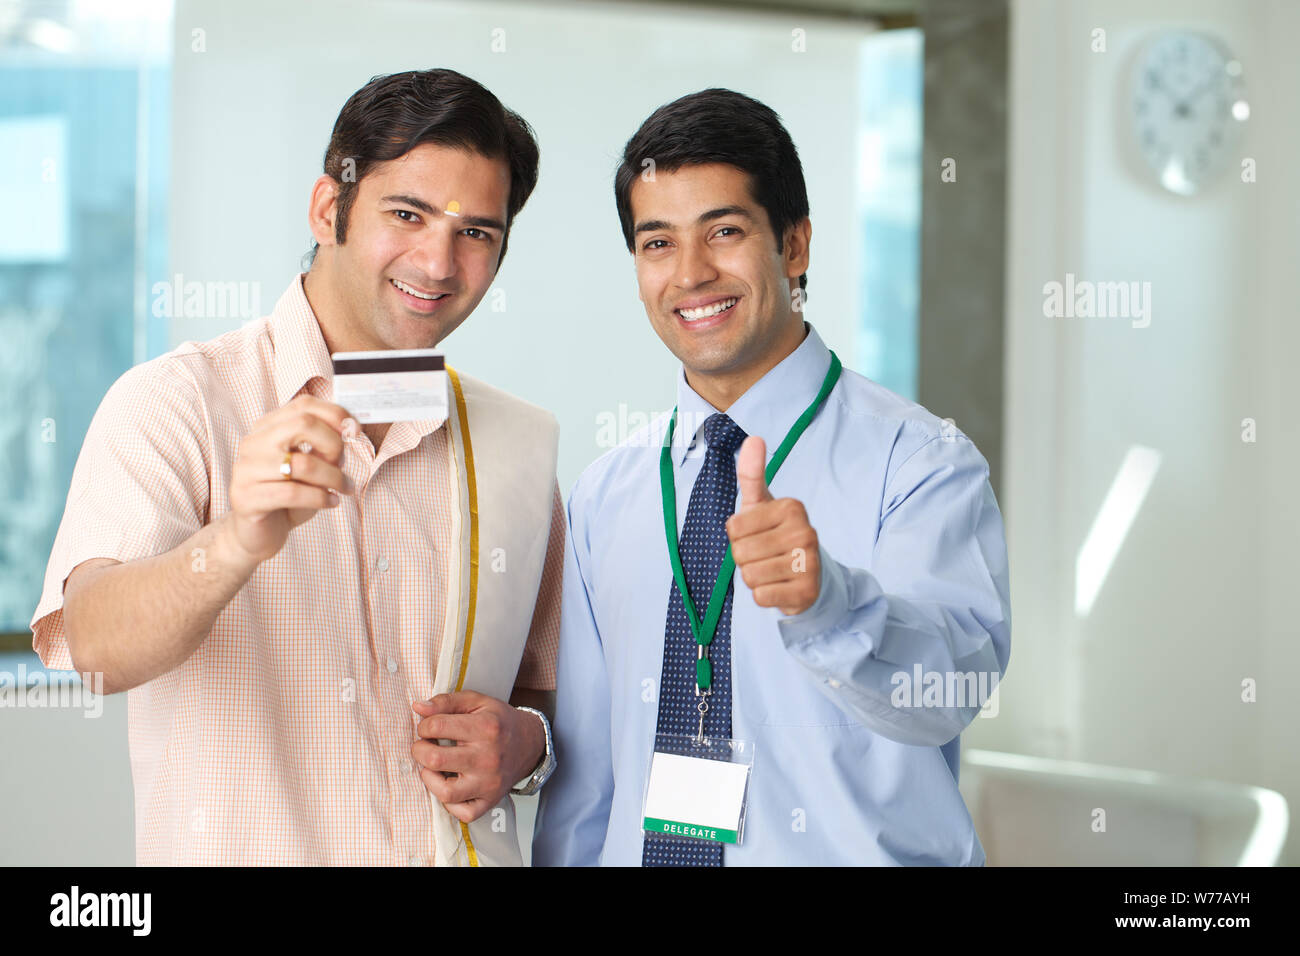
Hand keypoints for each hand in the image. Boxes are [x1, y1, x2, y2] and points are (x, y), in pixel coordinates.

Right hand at [226, 394, 352, 564]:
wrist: (258, 535)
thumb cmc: (287, 499)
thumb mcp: (311, 468)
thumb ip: (324, 448)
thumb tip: (348, 431)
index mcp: (267, 429)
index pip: (303, 405)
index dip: (335, 413)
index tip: (356, 430)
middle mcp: (253, 443)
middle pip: (303, 424)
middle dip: (334, 444)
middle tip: (343, 466)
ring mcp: (246, 469)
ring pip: (303, 463)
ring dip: (334, 478)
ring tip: (344, 489)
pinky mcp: (245, 497)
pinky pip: (293, 493)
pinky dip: (321, 498)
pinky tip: (331, 502)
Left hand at [410, 691, 545, 823]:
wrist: (529, 744)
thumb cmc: (498, 722)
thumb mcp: (476, 702)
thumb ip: (446, 701)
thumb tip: (418, 708)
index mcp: (485, 727)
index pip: (436, 726)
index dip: (424, 726)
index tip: (428, 728)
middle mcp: (488, 757)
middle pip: (435, 759)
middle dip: (420, 750)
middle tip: (425, 746)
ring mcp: (489, 782)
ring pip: (445, 792)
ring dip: (429, 778)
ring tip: (432, 768)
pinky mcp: (490, 800)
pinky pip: (462, 813)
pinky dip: (449, 804)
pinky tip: (449, 785)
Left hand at [725, 436, 820, 615]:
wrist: (809, 576)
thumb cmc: (776, 536)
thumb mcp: (761, 505)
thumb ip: (752, 474)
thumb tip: (754, 438)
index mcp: (792, 507)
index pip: (733, 527)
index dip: (737, 536)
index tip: (757, 535)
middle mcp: (805, 532)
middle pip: (740, 553)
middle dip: (744, 559)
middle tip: (764, 556)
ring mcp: (809, 563)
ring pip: (750, 576)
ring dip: (753, 578)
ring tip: (771, 571)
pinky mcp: (807, 592)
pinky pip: (761, 596)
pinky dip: (764, 596)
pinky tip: (779, 587)